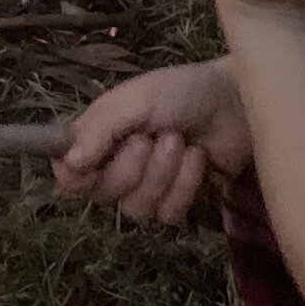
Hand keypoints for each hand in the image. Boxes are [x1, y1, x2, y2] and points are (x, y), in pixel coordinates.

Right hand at [54, 61, 251, 222]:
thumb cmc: (184, 91)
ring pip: (136, 208)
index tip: (91, 165)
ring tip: (180, 142)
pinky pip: (168, 214)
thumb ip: (102, 128)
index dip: (74, 176)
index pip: (68, 173)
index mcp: (100, 137)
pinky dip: (184, 186)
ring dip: (162, 174)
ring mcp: (148, 186)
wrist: (236, 103)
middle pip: (102, 195)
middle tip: (153, 137)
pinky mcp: (177, 201)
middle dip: (131, 168)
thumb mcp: (138, 98)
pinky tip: (198, 159)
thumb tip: (69, 163)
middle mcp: (117, 164)